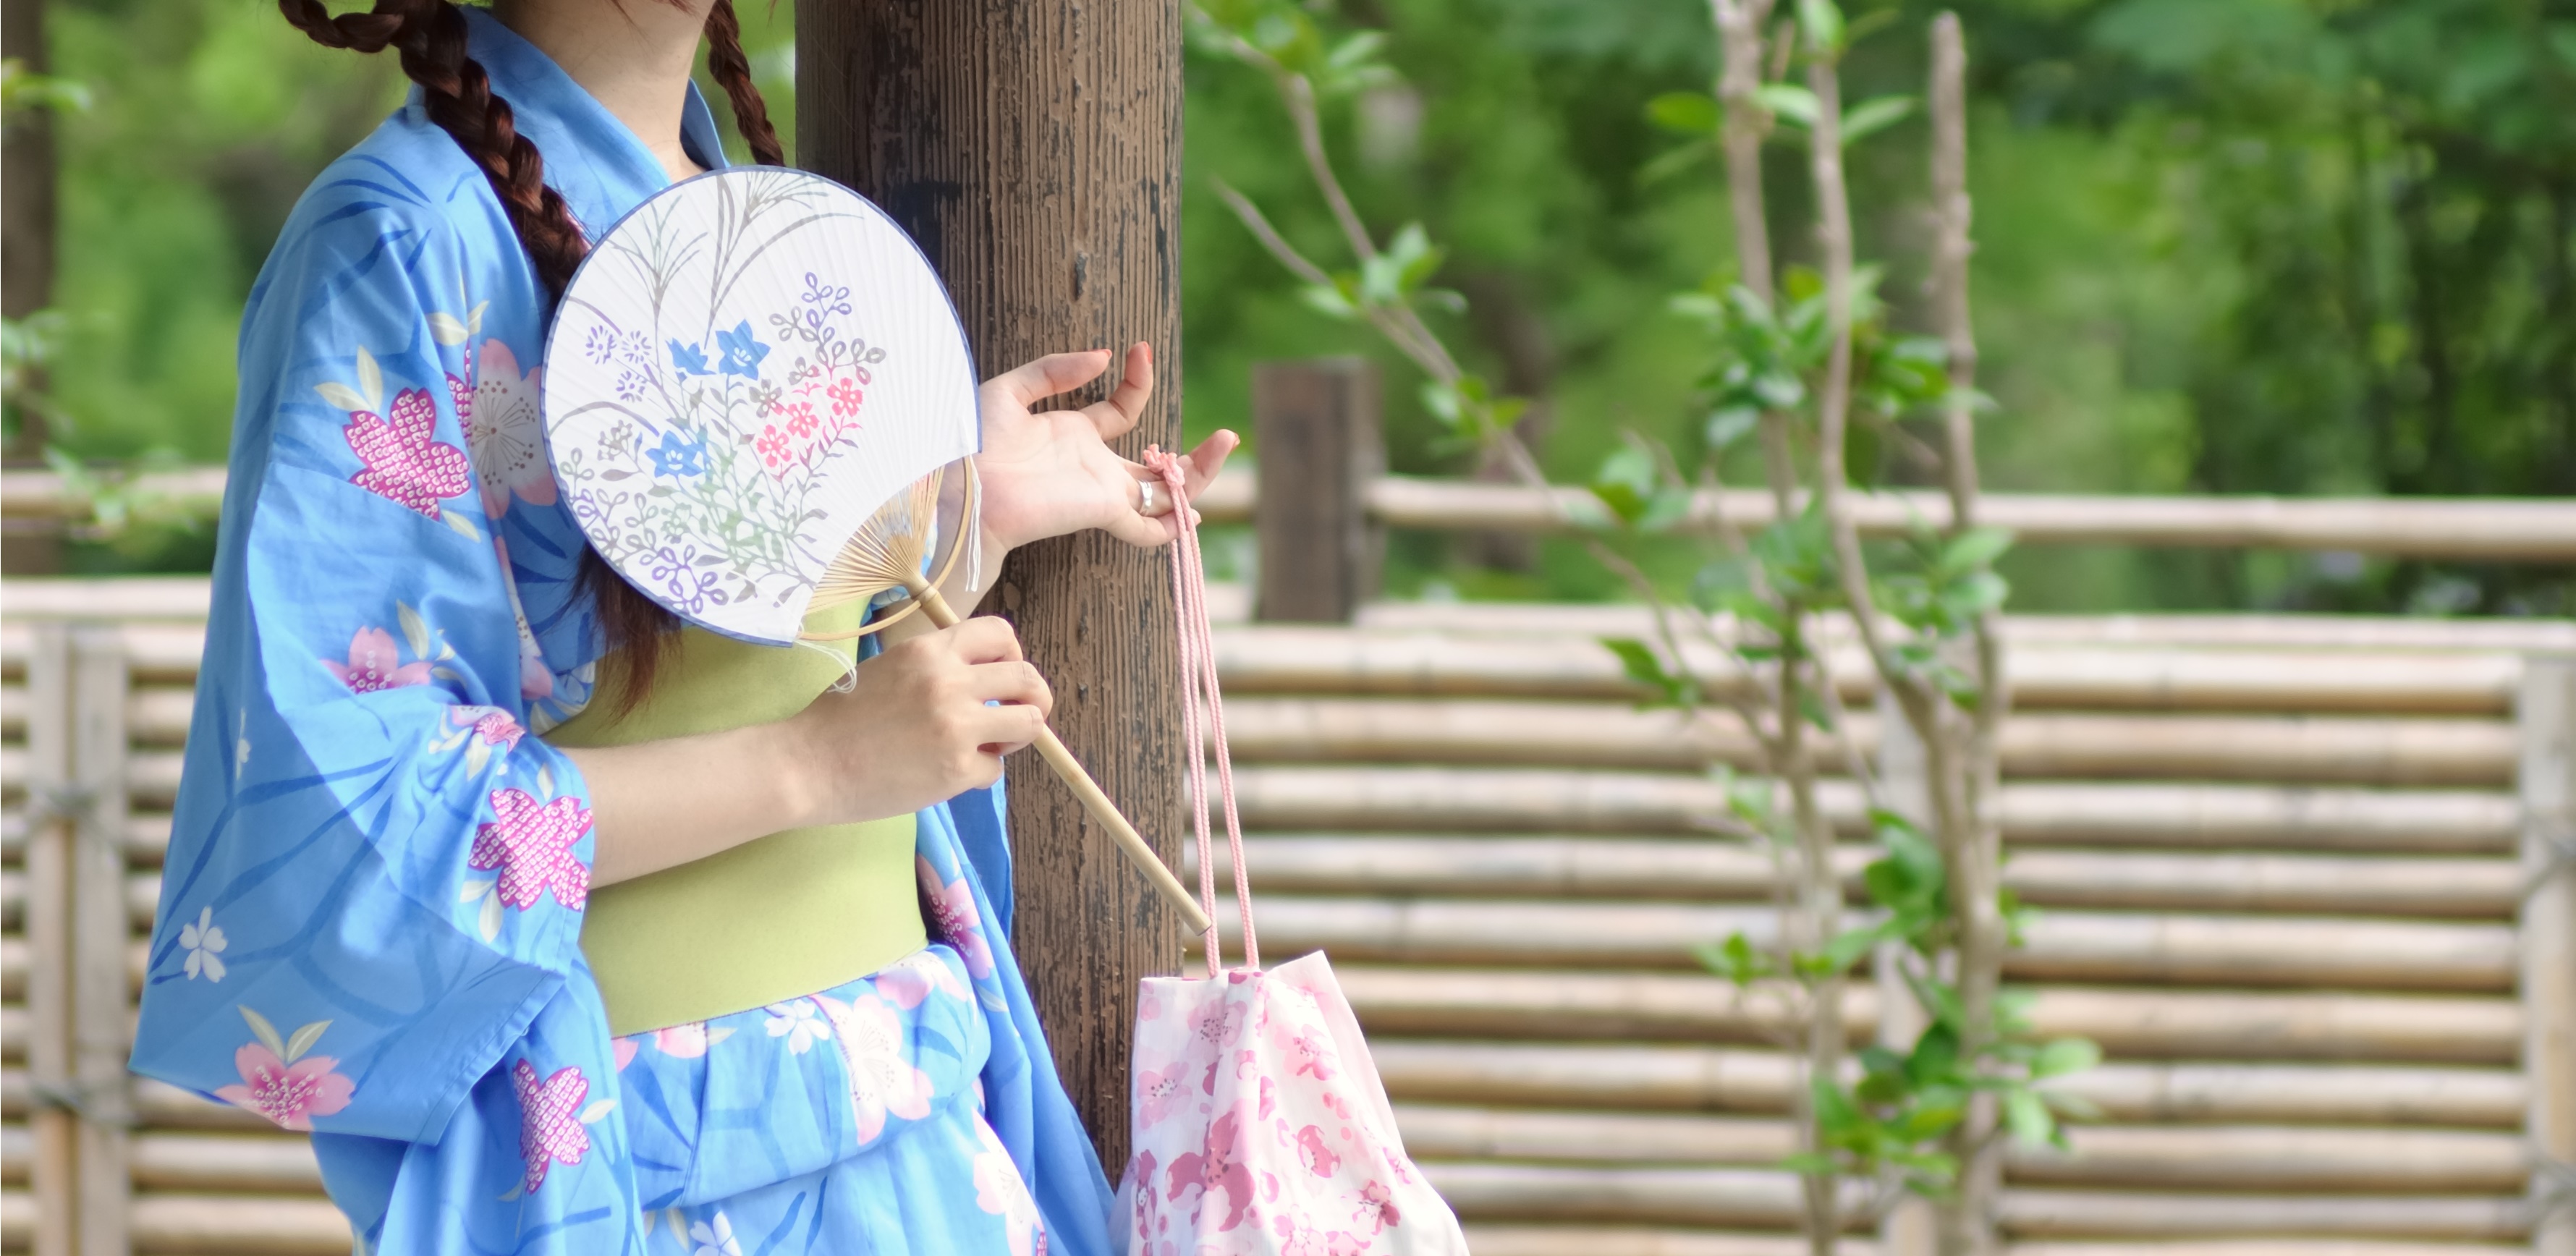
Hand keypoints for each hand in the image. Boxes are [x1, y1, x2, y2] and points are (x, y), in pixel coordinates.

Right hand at [783, 617, 1051, 825]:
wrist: (808, 764)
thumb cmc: (840, 718)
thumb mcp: (891, 668)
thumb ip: (936, 668)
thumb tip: (981, 680)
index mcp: (931, 650)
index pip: (1002, 633)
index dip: (1013, 656)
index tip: (1001, 678)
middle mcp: (950, 680)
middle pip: (1028, 677)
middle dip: (1032, 700)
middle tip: (1014, 718)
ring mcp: (957, 725)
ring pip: (1029, 722)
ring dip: (1016, 736)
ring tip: (990, 746)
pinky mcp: (957, 768)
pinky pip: (995, 770)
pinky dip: (979, 775)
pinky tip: (948, 775)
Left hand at [975, 343, 1239, 550]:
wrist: (960, 484)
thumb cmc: (973, 441)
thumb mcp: (1013, 389)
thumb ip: (1058, 370)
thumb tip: (1104, 358)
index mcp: (1074, 435)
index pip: (1123, 411)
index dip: (1138, 382)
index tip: (1138, 351)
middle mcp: (1093, 467)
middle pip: (1156, 466)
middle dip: (1193, 454)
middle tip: (1228, 435)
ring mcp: (1100, 491)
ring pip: (1163, 494)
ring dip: (1199, 476)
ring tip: (1227, 445)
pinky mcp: (1100, 510)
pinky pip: (1143, 529)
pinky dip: (1169, 526)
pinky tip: (1194, 513)